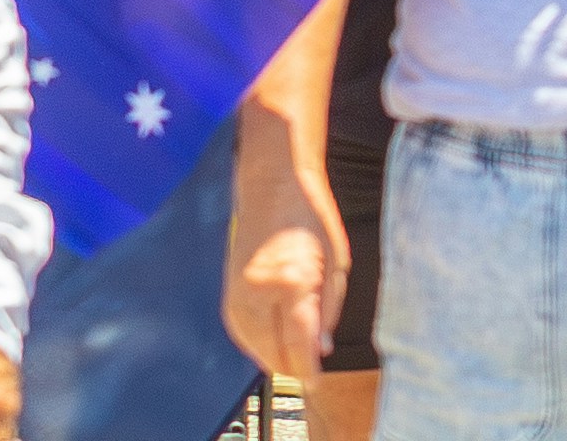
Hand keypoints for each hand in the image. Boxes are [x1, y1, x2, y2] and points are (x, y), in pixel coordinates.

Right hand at [222, 155, 345, 375]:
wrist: (273, 185)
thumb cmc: (312, 218)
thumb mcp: (337, 265)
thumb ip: (328, 313)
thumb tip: (319, 351)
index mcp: (291, 284)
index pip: (299, 349)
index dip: (310, 371)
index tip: (318, 382)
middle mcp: (259, 293)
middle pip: (274, 357)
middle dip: (295, 366)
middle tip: (311, 365)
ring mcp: (238, 294)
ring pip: (255, 350)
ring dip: (276, 357)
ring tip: (296, 349)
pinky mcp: (228, 294)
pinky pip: (243, 335)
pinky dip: (259, 342)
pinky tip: (275, 335)